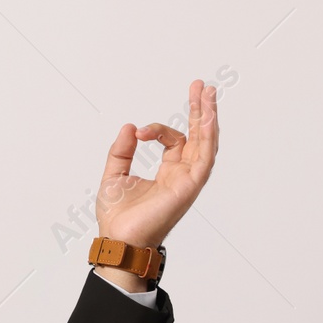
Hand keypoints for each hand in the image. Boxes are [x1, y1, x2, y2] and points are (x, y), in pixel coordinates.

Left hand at [95, 78, 219, 259]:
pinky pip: (204, 157)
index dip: (158, 129)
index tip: (138, 131)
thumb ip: (122, 151)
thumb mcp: (114, 174)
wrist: (118, 238)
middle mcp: (182, 175)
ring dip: (208, 117)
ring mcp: (188, 180)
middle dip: (200, 110)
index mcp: (169, 172)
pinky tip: (208, 117)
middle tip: (201, 85)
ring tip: (208, 92)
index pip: (174, 140)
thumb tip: (130, 127)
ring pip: (205, 143)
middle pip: (198, 136)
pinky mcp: (189, 186)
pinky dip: (207, 136)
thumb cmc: (118, 216)